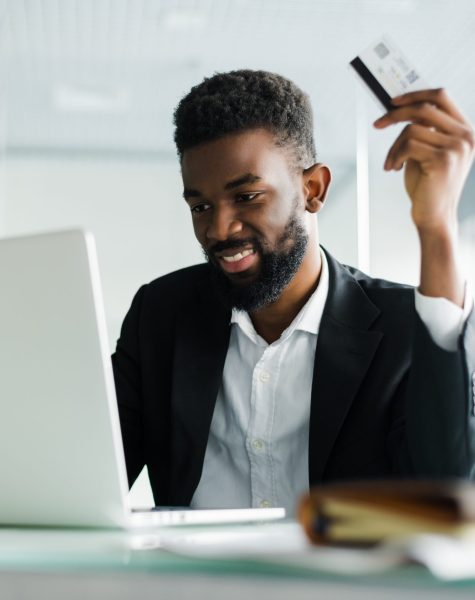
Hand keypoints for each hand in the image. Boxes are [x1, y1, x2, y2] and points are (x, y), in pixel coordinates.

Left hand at [373, 88, 473, 233]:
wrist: (434, 216)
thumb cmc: (427, 184)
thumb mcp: (426, 151)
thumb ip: (423, 129)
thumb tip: (400, 107)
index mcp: (465, 130)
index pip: (441, 96)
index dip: (415, 94)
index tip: (392, 101)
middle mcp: (466, 136)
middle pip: (424, 107)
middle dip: (395, 114)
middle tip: (377, 124)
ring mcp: (457, 147)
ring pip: (412, 128)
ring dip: (394, 145)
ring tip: (391, 162)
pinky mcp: (443, 160)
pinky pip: (408, 145)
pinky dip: (394, 155)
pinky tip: (393, 169)